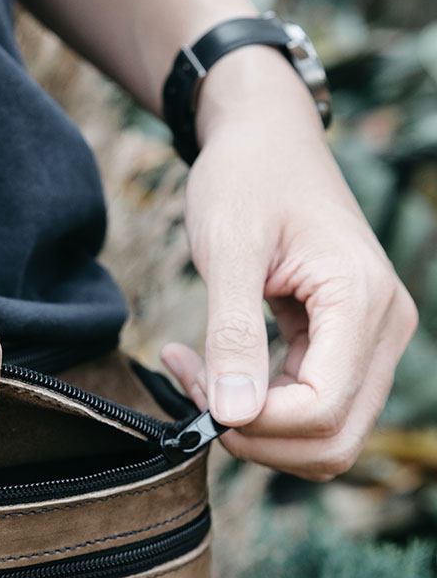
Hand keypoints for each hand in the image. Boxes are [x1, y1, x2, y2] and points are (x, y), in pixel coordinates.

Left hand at [160, 48, 417, 480]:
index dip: (256, 423)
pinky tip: (207, 368)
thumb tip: (231, 415)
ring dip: (255, 426)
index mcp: (362, 301)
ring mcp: (368, 339)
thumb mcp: (228, 250)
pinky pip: (308, 405)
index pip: (323, 410)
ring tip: (196, 373)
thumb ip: (233, 334)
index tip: (197, 389)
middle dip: (257, 436)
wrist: (265, 138)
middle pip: (333, 439)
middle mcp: (382, 328)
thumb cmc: (246, 178)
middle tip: (195, 391)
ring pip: (323, 434)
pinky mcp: (342, 343)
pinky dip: (256, 405)